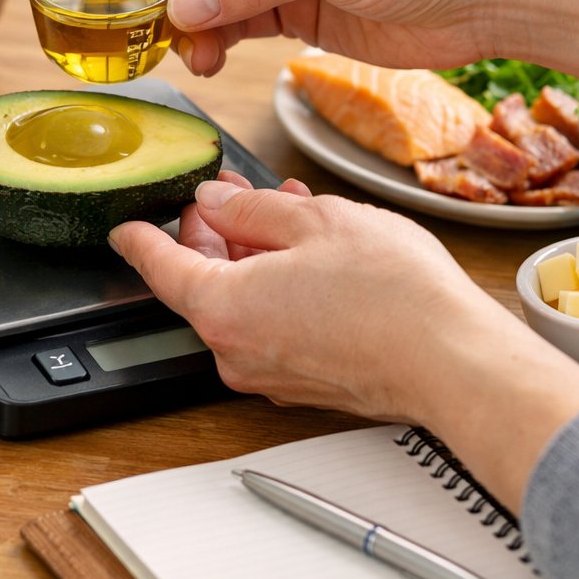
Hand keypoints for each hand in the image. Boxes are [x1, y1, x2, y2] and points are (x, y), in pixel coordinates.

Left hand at [111, 174, 578, 510]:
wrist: (454, 360)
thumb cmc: (394, 295)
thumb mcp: (315, 219)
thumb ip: (250, 207)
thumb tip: (216, 202)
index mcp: (221, 308)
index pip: (158, 267)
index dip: (139, 237)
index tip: (124, 226)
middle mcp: (235, 351)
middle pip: (202, 282)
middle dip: (217, 231)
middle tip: (238, 193)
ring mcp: (268, 375)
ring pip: (241, 302)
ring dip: (256, 255)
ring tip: (292, 213)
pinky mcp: (301, 385)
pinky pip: (270, 327)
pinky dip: (278, 289)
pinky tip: (313, 256)